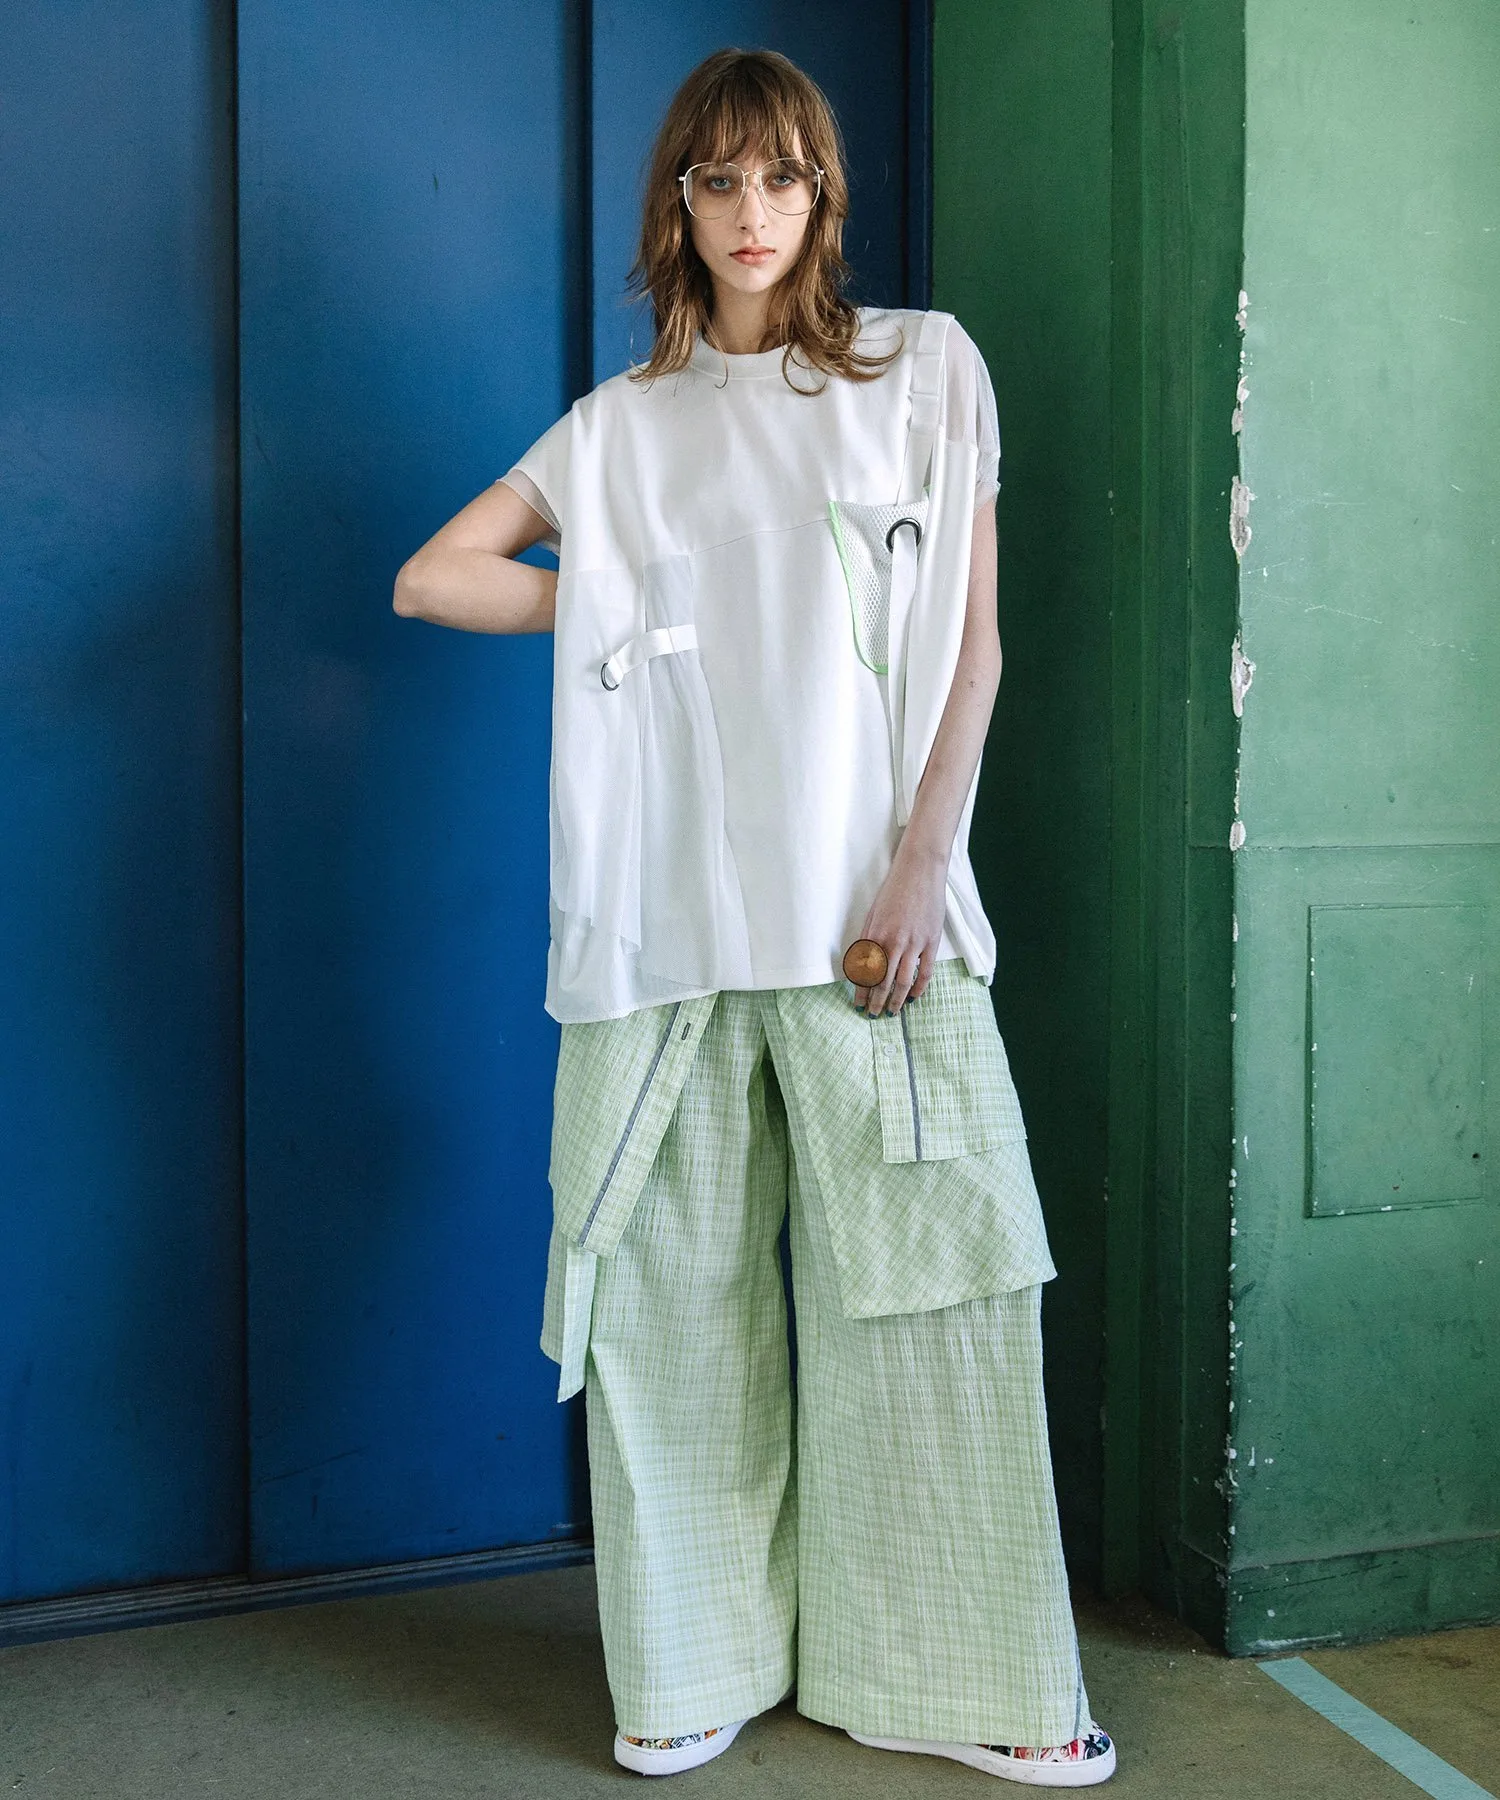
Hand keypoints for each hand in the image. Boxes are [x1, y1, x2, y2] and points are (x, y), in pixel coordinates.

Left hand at [851, 839, 948, 1015]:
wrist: (919, 871)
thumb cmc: (894, 890)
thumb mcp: (873, 913)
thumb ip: (868, 939)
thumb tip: (862, 964)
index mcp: (875, 935)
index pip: (865, 972)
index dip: (861, 992)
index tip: (858, 1004)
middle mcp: (893, 942)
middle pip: (883, 982)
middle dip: (876, 1001)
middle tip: (873, 1015)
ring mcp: (914, 943)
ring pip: (903, 982)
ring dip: (896, 1001)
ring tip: (892, 1013)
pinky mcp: (931, 941)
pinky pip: (925, 972)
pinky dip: (918, 988)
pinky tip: (913, 998)